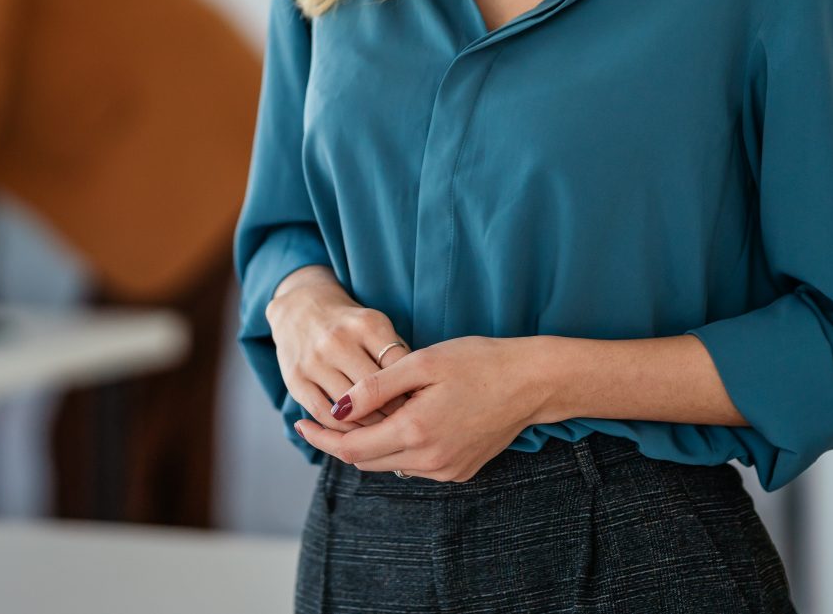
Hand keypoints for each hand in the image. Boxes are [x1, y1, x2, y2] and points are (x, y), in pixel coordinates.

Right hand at [266, 266, 410, 434]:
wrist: (300, 308)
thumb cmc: (348, 324)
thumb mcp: (376, 326)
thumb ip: (396, 355)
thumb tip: (417, 396)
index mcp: (366, 324)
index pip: (399, 368)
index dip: (412, 392)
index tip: (420, 405)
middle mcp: (337, 340)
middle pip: (375, 392)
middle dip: (394, 414)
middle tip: (405, 425)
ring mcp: (314, 361)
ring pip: (349, 409)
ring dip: (369, 427)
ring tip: (383, 431)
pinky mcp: (296, 379)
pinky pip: (324, 414)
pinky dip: (341, 428)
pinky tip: (354, 429)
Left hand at [291, 335, 554, 481]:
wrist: (532, 383)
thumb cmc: (478, 362)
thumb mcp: (421, 364)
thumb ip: (376, 388)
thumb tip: (336, 407)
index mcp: (416, 432)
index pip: (351, 450)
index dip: (320, 439)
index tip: (299, 423)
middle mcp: (430, 460)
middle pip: (366, 462)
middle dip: (340, 442)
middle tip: (320, 417)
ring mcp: (447, 470)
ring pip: (389, 465)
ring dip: (369, 445)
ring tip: (359, 415)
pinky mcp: (460, 471)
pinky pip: (414, 465)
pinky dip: (396, 448)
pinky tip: (397, 421)